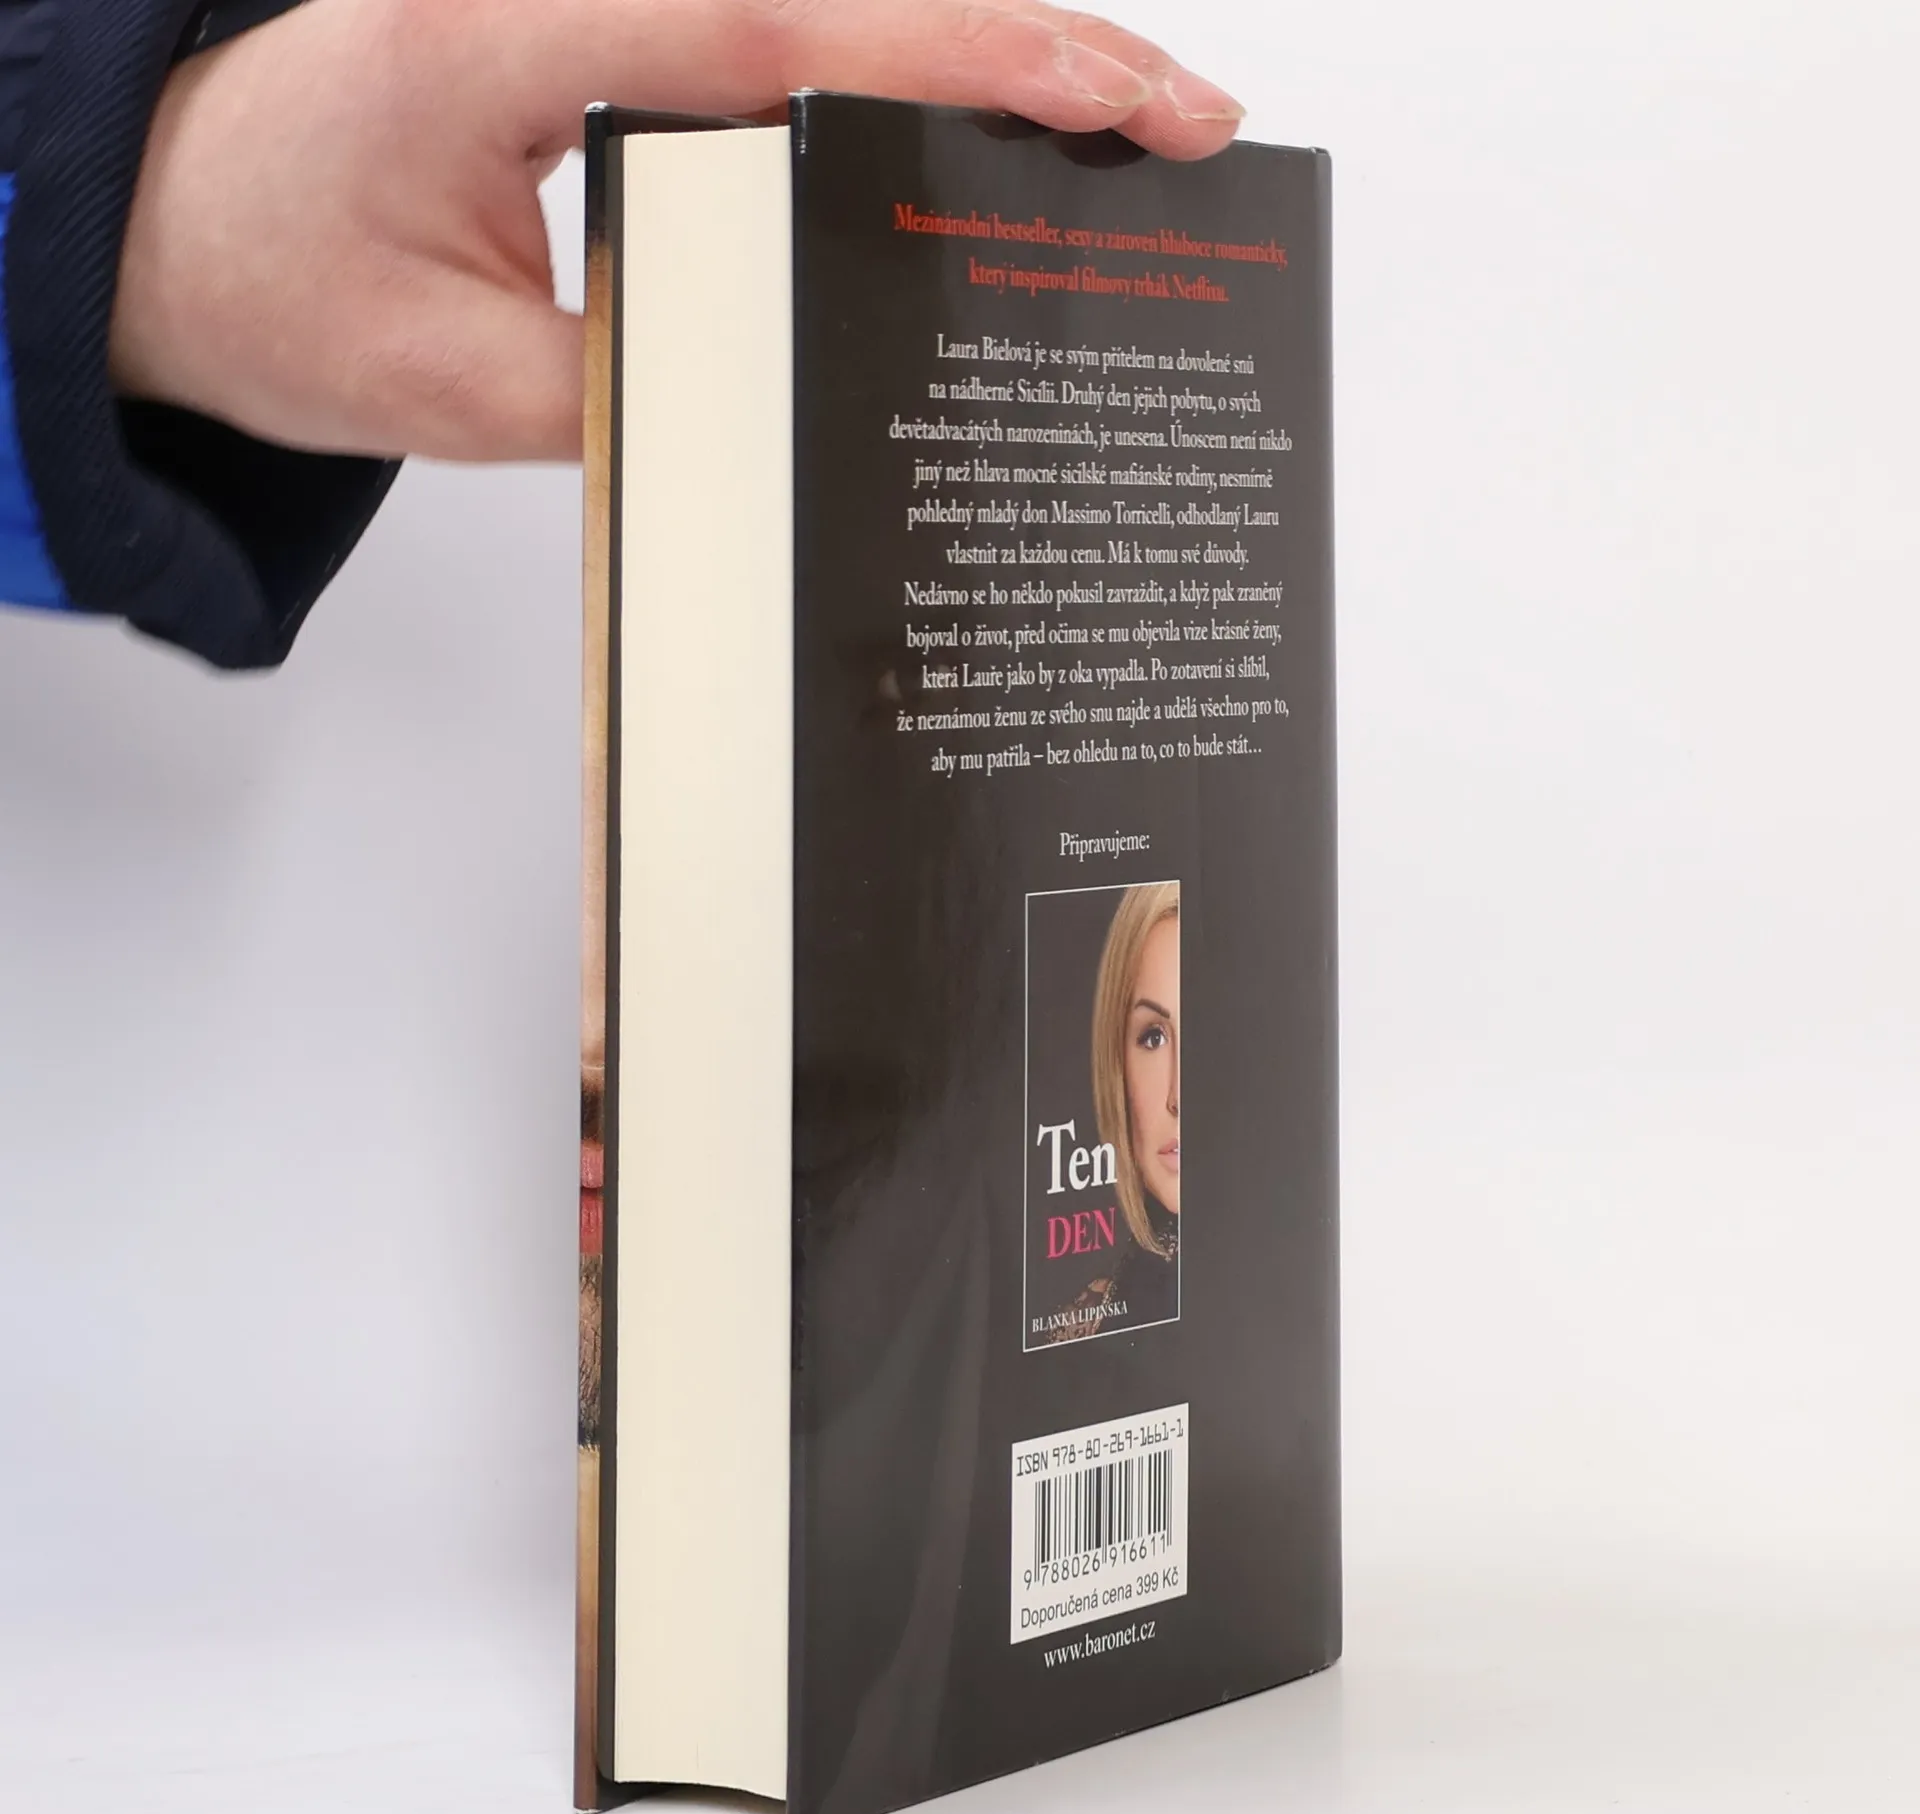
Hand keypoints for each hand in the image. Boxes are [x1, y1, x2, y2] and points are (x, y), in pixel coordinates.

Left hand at [110, 0, 1245, 463]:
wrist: (173, 222)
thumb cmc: (275, 275)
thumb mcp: (448, 385)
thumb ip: (631, 385)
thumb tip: (797, 396)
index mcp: (510, 23)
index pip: (784, 27)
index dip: (967, 58)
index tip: (1107, 96)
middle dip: (1039, 52)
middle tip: (1187, 121)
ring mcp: (606, 0)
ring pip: (842, 10)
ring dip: (996, 64)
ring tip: (1132, 131)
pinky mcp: (626, 37)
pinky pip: (796, 48)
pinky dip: (914, 85)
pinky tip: (997, 136)